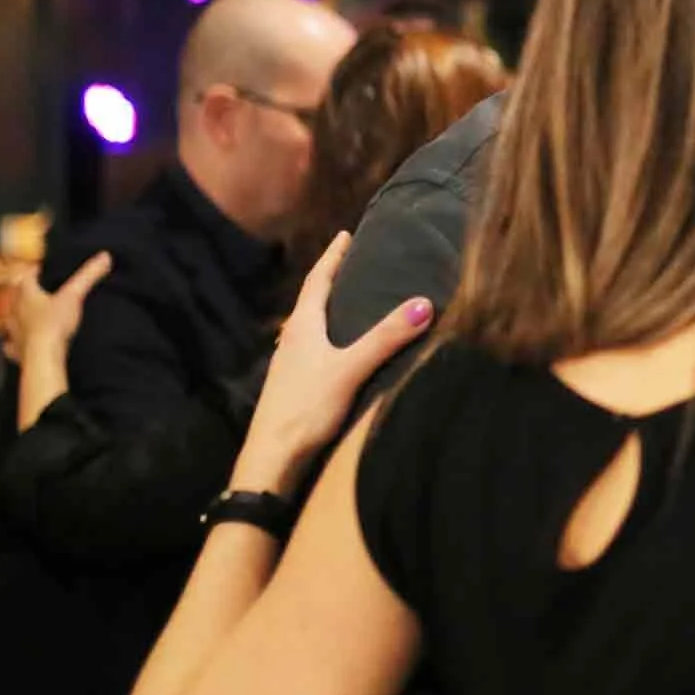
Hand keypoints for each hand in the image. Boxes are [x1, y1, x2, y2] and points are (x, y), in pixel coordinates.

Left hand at [3, 250, 111, 364]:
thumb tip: (104, 255)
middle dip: (21, 292)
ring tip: (23, 314)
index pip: (26, 277)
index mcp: (26, 295)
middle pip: (14, 297)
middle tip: (32, 289)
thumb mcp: (74, 296)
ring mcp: (13, 332)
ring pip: (9, 319)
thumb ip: (88, 276)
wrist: (43, 357)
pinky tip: (15, 344)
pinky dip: (12, 343)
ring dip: (15, 315)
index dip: (34, 271)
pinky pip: (10, 345)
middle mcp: (15, 311)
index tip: (41, 268)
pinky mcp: (16, 350)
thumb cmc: (55, 323)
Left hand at [240, 233, 433, 494]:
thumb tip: (423, 303)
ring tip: (347, 302)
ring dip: (326, 310)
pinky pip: (312, 349)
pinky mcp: (293, 388)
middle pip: (310, 301)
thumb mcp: (349, 370)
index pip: (317, 281)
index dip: (332, 257)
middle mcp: (291, 341)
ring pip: (309, 326)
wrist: (271, 459)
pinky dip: (327, 337)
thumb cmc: (305, 409)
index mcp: (302, 328)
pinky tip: (337, 351)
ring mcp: (289, 366)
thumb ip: (385, 338)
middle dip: (330, 280)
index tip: (344, 235)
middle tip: (351, 263)